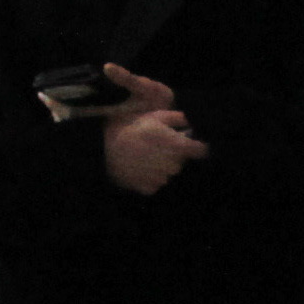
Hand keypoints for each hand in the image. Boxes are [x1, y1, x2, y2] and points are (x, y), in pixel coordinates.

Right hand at [98, 67, 204, 199]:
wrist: (102, 148)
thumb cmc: (131, 127)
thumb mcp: (155, 116)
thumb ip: (177, 118)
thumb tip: (190, 121)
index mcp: (177, 146)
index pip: (201, 151)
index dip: (198, 147)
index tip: (193, 145)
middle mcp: (172, 165)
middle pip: (183, 161)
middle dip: (176, 154)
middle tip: (159, 147)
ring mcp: (160, 178)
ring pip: (169, 173)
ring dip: (163, 166)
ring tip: (146, 156)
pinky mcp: (147, 188)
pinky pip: (156, 184)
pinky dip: (150, 177)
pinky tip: (139, 167)